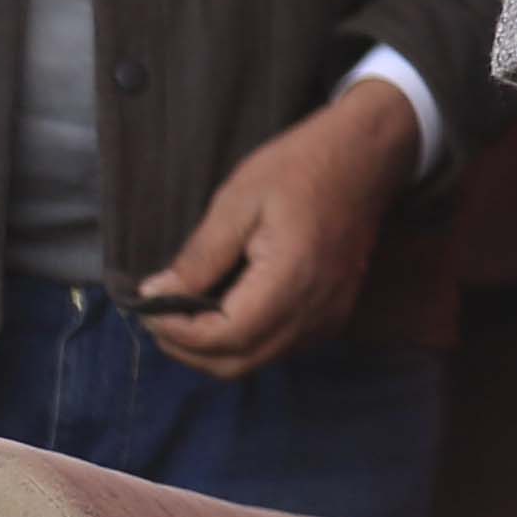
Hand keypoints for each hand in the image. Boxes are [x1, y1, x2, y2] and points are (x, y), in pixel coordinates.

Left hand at [135, 79, 416, 376]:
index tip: (147, 305)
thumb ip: (199, 255)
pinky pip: (280, 348)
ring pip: (257, 361)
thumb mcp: (238, 199)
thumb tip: (156, 295)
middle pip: (237, 363)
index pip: (224, 336)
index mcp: (292, 277)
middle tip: (158, 316)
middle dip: (188, 349)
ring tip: (184, 316)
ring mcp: (329, 315)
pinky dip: (244, 344)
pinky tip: (225, 314)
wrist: (369, 154)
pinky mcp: (334, 312)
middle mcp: (315, 308)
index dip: (177, 331)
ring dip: (213, 351)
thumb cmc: (302, 165)